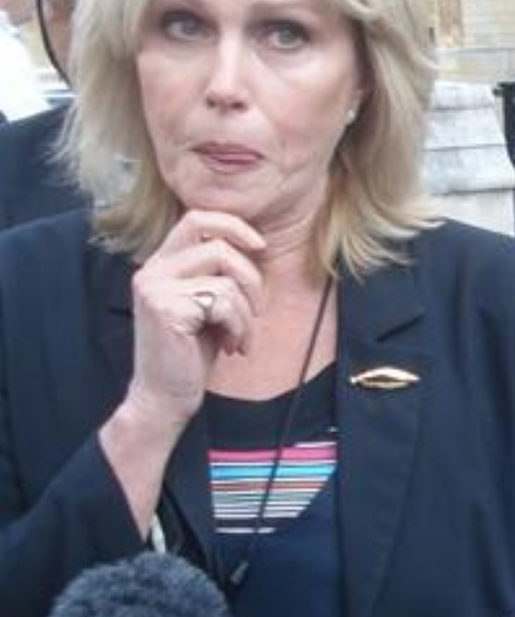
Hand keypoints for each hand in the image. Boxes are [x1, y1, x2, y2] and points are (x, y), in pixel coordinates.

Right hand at [100, 211, 266, 534]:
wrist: (164, 398)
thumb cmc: (191, 354)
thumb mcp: (208, 305)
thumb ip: (220, 274)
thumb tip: (257, 245)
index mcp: (161, 264)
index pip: (197, 218)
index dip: (233, 225)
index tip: (260, 246)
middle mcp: (152, 270)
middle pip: (219, 244)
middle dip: (252, 277)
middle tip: (256, 310)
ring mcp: (155, 287)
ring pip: (227, 278)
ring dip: (247, 312)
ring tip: (240, 337)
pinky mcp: (165, 308)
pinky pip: (223, 301)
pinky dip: (239, 326)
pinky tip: (231, 347)